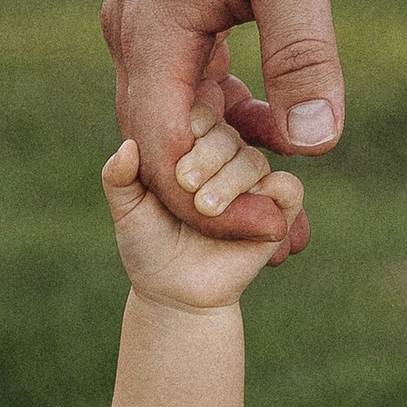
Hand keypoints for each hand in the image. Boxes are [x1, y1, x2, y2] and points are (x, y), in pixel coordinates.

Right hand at [100, 0, 342, 241]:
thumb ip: (303, 53)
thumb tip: (318, 147)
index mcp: (152, 35)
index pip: (164, 155)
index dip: (211, 207)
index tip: (270, 230)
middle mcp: (134, 38)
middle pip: (163, 149)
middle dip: (219, 197)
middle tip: (287, 231)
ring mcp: (145, 24)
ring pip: (175, 119)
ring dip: (225, 160)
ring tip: (286, 192)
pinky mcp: (166, 11)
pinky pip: (186, 85)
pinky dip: (225, 116)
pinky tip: (275, 127)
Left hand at [103, 100, 302, 308]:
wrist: (174, 291)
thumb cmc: (148, 245)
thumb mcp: (126, 210)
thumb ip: (118, 177)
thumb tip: (127, 146)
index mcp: (192, 147)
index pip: (200, 116)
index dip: (189, 130)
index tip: (172, 162)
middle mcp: (225, 159)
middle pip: (228, 136)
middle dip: (206, 158)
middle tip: (186, 187)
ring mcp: (252, 183)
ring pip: (254, 161)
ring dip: (229, 182)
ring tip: (205, 209)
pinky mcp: (275, 210)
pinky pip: (289, 188)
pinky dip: (275, 191)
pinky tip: (251, 208)